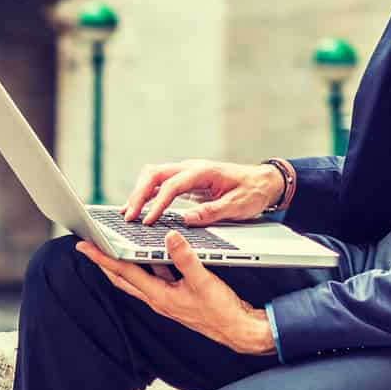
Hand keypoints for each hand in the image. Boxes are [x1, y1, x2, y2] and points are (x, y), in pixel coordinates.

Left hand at [77, 231, 274, 354]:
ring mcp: (166, 298)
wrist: (239, 329)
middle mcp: (158, 299)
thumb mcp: (203, 280)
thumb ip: (186, 258)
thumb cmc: (221, 312)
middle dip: (104, 261)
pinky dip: (148, 263)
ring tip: (112, 245)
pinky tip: (152, 251)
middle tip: (88, 245)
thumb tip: (170, 236)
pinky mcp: (176, 295)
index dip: (102, 258)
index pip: (123, 273)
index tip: (84, 247)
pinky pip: (156, 277)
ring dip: (123, 262)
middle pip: (122, 277)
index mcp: (159, 296)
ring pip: (137, 277)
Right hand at [122, 160, 282, 226]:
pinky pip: (160, 184)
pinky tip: (140, 208)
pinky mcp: (186, 181)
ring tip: (127, 213)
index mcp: (203, 172)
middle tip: (128, 216)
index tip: (148, 221)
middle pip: (154, 174)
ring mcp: (187, 173)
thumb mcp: (237, 206)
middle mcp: (191, 168)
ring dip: (139, 193)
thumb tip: (186, 220)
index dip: (157, 204)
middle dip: (138, 194)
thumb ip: (212, 212)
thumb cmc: (252, 192)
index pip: (172, 185)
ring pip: (154, 176)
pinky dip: (147, 194)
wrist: (263, 181)